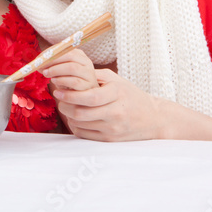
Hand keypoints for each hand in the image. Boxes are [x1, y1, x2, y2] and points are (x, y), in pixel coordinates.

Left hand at [41, 49, 165, 141]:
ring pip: (80, 124)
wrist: (153, 118)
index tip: (59, 91)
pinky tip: (76, 119)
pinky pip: (85, 135)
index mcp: (117, 94)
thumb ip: (96, 75)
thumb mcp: (117, 81)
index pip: (90, 97)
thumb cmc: (131, 96)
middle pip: (82, 113)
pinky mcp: (110, 139)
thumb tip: (71, 71)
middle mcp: (116, 112)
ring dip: (68, 116)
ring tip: (67, 107)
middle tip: (60, 99)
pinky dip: (76, 127)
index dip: (71, 95)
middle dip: (65, 106)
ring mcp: (113, 128)